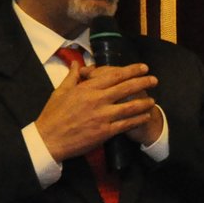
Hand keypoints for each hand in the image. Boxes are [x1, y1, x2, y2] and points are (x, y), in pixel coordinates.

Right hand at [33, 60, 158, 161]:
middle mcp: (97, 100)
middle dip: (143, 82)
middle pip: (126, 88)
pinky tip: (146, 116)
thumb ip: (73, 76)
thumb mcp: (60, 91)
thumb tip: (78, 63)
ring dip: (144, 102)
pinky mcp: (105, 132)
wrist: (49, 139)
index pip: (114, 75)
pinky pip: (126, 124)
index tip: (143, 68)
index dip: (131, 70)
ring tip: (153, 99)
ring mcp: (103, 116)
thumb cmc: (53, 114)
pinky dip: (138, 119)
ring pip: (130, 107)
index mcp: (87, 88)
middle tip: (154, 79)